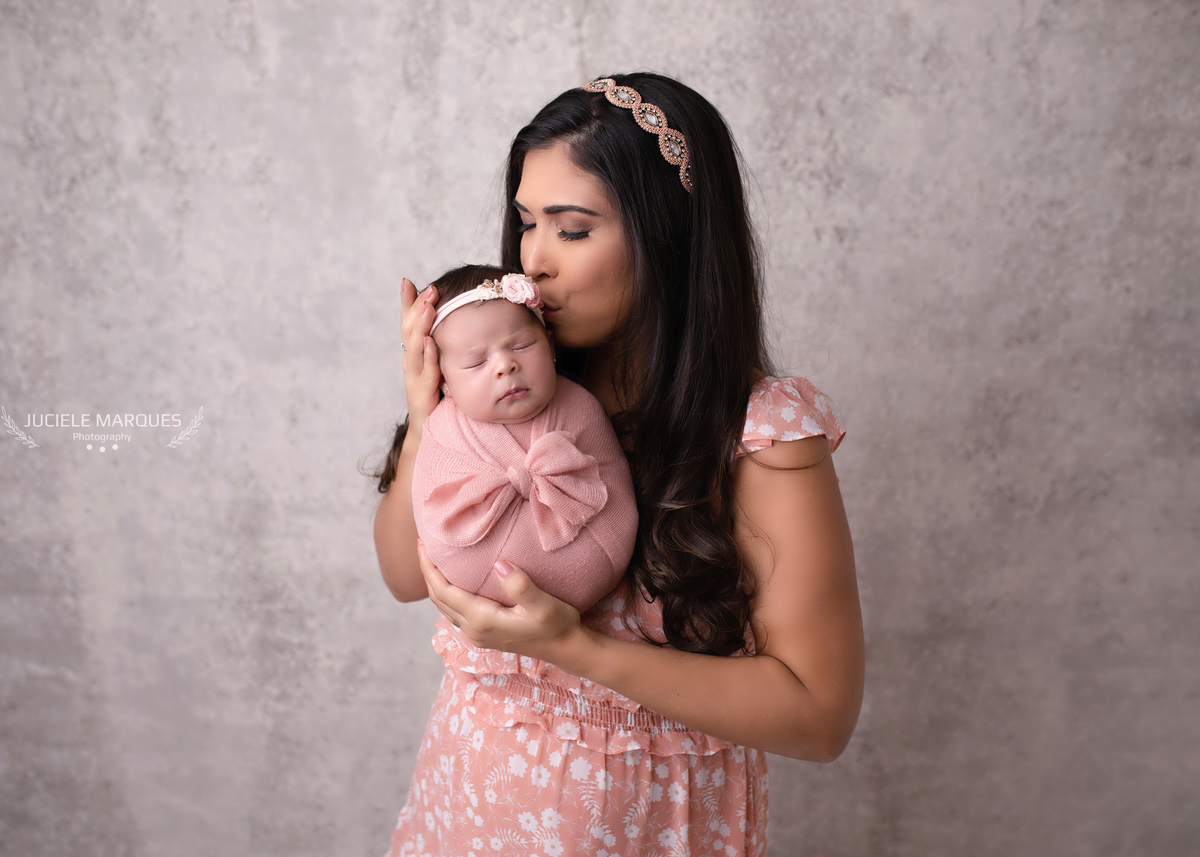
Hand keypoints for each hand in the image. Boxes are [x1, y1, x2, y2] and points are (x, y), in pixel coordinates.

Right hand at [400, 277, 440, 428]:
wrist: (428, 431)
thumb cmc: (437, 394)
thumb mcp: (438, 363)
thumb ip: (440, 342)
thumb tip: (448, 316)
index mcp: (413, 353)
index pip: (407, 322)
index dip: (407, 302)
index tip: (406, 281)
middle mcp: (410, 362)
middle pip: (408, 331)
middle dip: (416, 308)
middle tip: (428, 290)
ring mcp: (414, 378)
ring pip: (415, 348)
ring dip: (421, 326)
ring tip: (428, 308)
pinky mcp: (422, 394)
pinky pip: (425, 373)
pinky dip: (427, 357)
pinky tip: (430, 343)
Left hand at [418, 542, 584, 663]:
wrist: (567, 648)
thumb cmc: (557, 625)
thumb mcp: (543, 604)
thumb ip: (521, 586)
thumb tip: (499, 564)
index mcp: (482, 620)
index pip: (443, 592)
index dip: (429, 568)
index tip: (422, 544)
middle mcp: (474, 630)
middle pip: (439, 599)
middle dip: (428, 573)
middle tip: (424, 545)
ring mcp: (478, 634)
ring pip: (446, 606)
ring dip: (436, 584)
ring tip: (435, 560)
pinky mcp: (485, 634)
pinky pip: (456, 611)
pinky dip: (448, 593)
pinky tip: (455, 580)